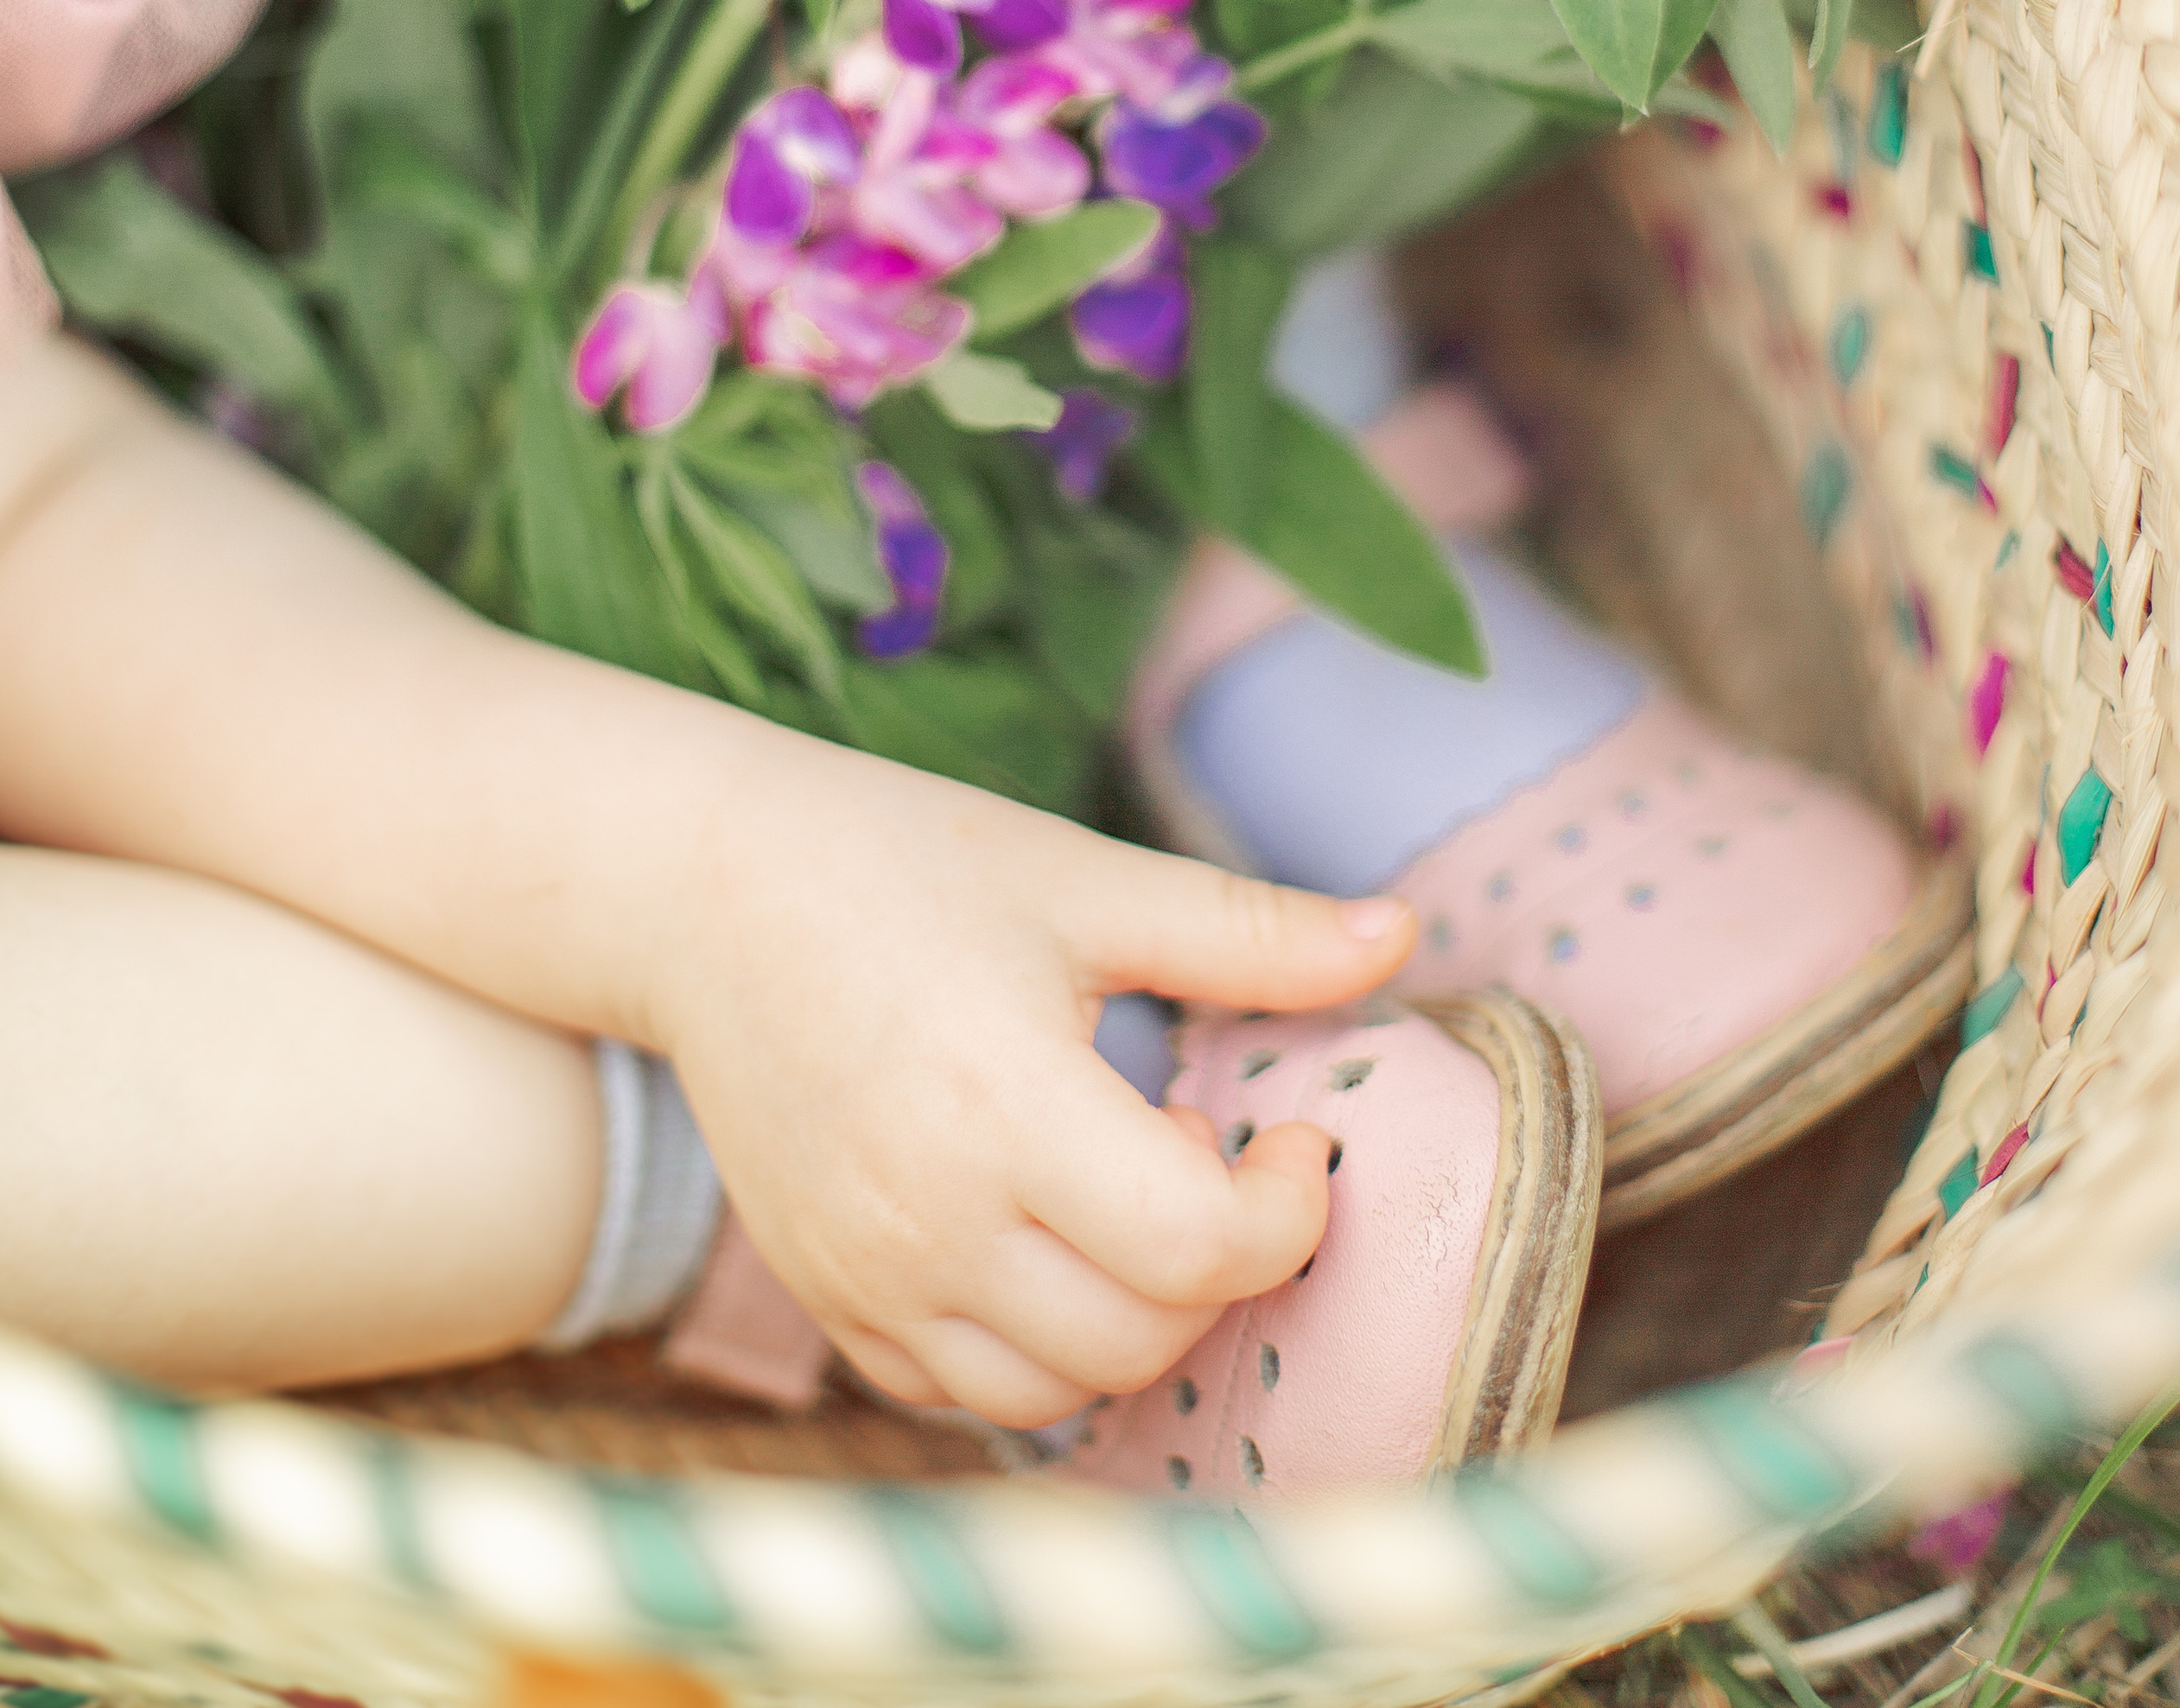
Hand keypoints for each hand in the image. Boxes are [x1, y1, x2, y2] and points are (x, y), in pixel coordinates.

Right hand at [649, 723, 1414, 1425]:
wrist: (702, 890)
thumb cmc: (899, 862)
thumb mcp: (1083, 878)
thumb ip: (1248, 932)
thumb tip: (1402, 937)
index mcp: (1003, 1101)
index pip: (1194, 1247)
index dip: (1286, 1214)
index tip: (1289, 1139)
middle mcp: (929, 1217)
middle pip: (1143, 1334)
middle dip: (1223, 1265)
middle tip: (1216, 1159)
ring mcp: (868, 1275)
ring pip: (1060, 1392)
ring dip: (1140, 1323)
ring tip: (1135, 1201)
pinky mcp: (828, 1299)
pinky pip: (966, 1393)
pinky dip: (1041, 1351)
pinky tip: (1052, 1241)